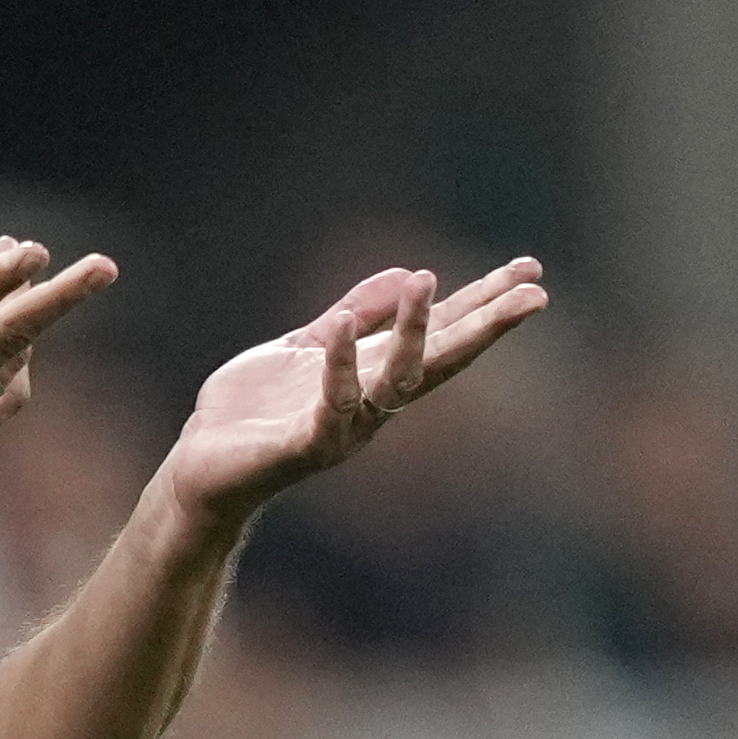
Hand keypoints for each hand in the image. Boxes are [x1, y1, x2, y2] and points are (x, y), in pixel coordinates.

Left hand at [154, 257, 548, 533]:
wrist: (201, 467)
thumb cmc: (254, 412)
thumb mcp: (307, 347)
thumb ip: (354, 315)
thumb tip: (408, 274)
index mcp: (375, 376)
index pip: (443, 336)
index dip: (484, 304)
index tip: (531, 271)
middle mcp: (373, 404)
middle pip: (444, 361)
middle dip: (488, 327)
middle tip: (535, 294)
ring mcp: (345, 426)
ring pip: (397, 381)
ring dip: (416, 333)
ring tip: (429, 279)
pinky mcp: (306, 445)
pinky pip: (333, 404)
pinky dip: (341, 365)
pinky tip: (347, 326)